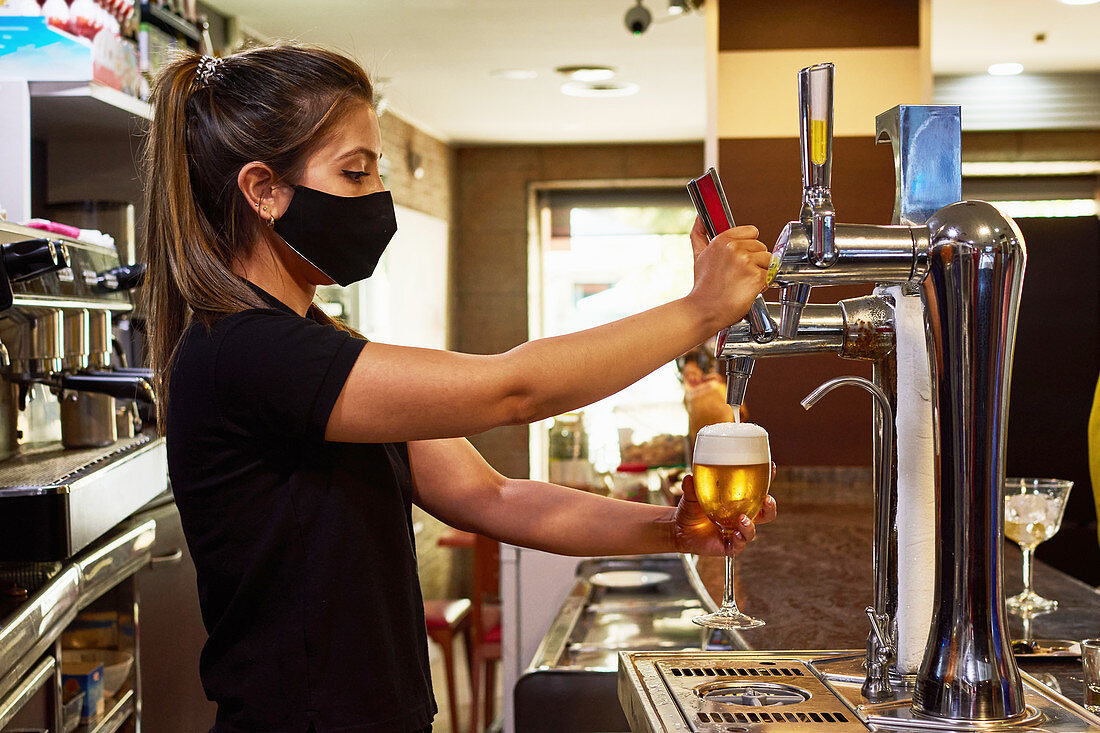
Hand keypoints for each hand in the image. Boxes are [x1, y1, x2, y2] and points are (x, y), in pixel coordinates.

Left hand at [669, 469, 776, 555]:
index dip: (767, 480)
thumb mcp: (690, 496)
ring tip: (742, 518)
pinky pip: (739, 544)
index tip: (771, 468)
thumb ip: (691, 487)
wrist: (679, 530)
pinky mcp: (729, 545)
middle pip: (765, 513)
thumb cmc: (690, 510)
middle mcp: (740, 516)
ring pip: (752, 530)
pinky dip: (739, 539)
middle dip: (770, 506)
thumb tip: (689, 477)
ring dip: (750, 525)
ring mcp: (736, 531)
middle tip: (767, 499)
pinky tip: (734, 533)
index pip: (757, 490)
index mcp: (737, 501)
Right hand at [686, 217, 770, 331]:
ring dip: (760, 272)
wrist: (703, 310)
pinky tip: (747, 290)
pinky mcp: (756, 277)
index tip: (740, 258)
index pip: (752, 231)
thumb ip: (700, 234)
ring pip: (769, 261)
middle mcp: (734, 248)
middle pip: (762, 247)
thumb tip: (699, 217)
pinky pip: (771, 276)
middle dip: (755, 262)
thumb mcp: (699, 255)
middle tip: (738, 275)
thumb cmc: (703, 287)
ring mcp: (746, 262)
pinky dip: (763, 285)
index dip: (749, 246)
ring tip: (743, 282)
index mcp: (723, 239)